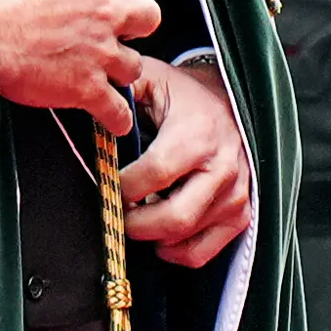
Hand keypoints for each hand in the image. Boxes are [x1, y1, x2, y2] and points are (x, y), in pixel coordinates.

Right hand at [0, 0, 160, 135]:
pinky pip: (119, 111)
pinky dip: (117, 117)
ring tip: (102, 69)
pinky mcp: (88, 88)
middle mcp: (107, 10)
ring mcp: (101, 52)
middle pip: (151, 15)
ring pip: (136, 65)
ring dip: (120, 68)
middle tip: (116, 26)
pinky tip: (113, 117)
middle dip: (136, 22)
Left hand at [120, 58, 250, 267]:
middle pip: (173, 218)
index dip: (123, 185)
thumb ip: (119, 92)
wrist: (228, 101)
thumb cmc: (182, 95)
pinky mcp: (240, 214)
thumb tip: (90, 106)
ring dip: (151, 235)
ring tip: (137, 214)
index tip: (107, 181)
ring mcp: (235, 195)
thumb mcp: (151, 78)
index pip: (155, 174)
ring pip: (185, 238)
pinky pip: (203, 252)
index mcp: (197, 135)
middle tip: (116, 210)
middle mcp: (221, 168)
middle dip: (134, 223)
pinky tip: (159, 236)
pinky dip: (175, 252)